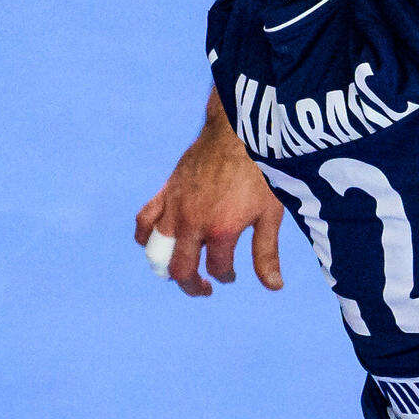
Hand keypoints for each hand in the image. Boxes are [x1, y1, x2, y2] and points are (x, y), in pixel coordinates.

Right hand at [133, 105, 285, 296]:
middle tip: (203, 288)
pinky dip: (145, 235)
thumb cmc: (260, 171)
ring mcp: (175, 208)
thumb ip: (266, 252)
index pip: (217, 269)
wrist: (239, 130)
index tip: (231, 275)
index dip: (225, 277)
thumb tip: (274, 286)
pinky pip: (144, 220)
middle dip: (192, 284)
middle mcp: (192, 223)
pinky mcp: (165, 192)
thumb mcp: (270, 213)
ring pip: (157, 251)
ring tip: (179, 270)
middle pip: (180, 270)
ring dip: (166, 266)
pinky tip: (153, 241)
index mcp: (221, 231)